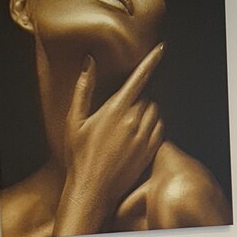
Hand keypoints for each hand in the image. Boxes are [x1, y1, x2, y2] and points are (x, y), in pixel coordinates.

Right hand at [53, 46, 164, 234]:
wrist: (93, 187)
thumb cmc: (79, 154)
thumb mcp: (75, 119)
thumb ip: (84, 88)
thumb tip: (90, 61)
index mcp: (116, 109)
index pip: (140, 78)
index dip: (152, 61)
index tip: (161, 49)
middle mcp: (134, 120)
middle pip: (149, 94)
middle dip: (141, 93)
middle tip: (125, 104)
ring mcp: (145, 136)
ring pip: (157, 110)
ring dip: (149, 108)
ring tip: (130, 119)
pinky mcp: (151, 149)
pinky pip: (161, 127)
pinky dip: (155, 123)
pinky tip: (140, 129)